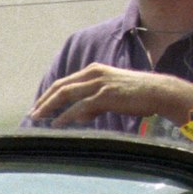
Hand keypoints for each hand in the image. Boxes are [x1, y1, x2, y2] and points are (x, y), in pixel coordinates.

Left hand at [30, 63, 192, 128]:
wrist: (159, 92)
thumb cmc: (139, 94)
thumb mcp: (113, 94)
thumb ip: (94, 102)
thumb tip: (78, 115)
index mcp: (96, 70)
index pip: (66, 82)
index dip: (50, 94)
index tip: (40, 105)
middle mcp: (94, 74)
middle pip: (61, 86)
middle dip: (44, 100)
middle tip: (33, 113)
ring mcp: (99, 83)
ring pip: (66, 94)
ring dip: (49, 107)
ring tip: (38, 117)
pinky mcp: (105, 95)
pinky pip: (80, 106)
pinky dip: (66, 115)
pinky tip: (58, 123)